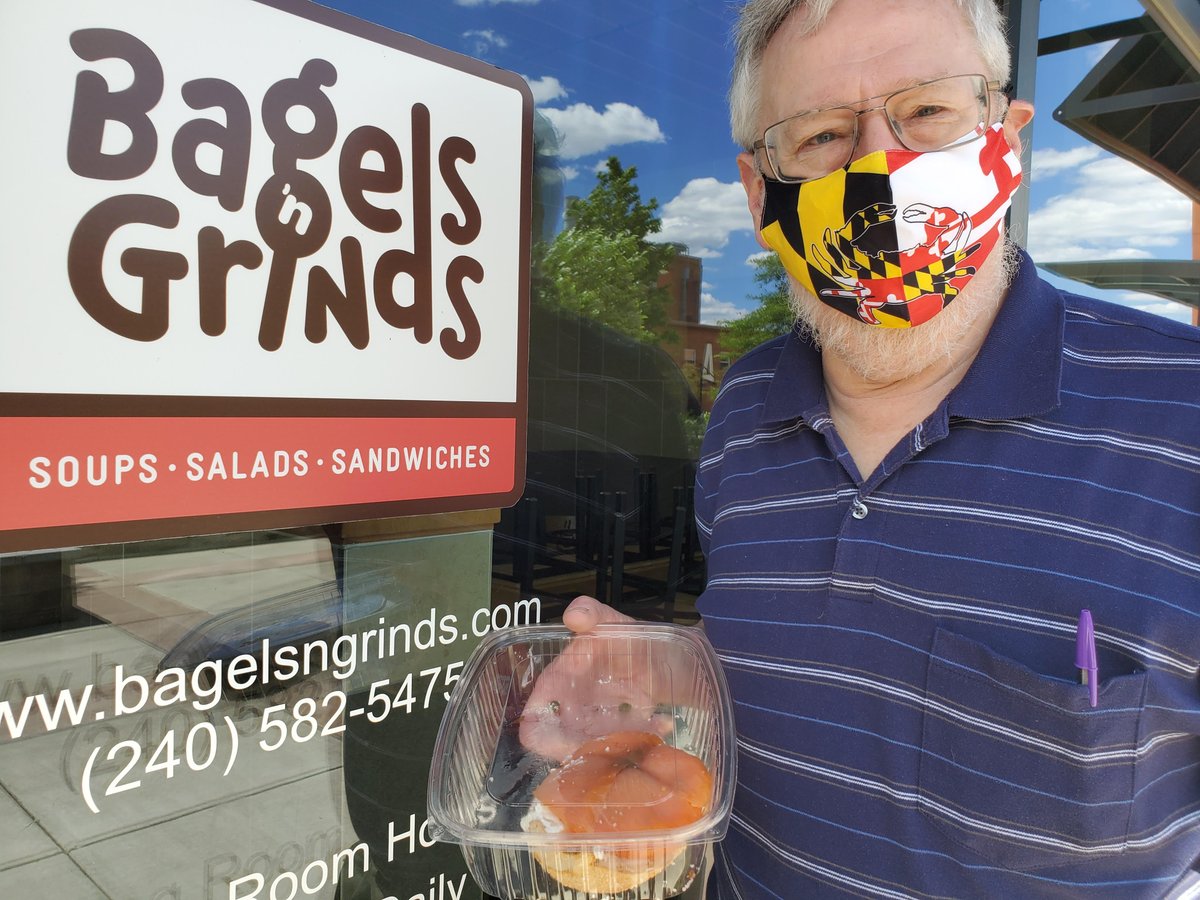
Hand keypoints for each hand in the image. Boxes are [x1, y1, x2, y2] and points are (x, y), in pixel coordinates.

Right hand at [519, 597, 674, 761]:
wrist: (667, 655)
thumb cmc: (630, 637)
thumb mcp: (612, 622)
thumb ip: (593, 613)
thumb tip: (573, 615)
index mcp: (559, 681)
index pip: (535, 715)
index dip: (542, 734)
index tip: (568, 741)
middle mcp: (572, 706)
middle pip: (559, 743)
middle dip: (581, 751)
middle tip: (611, 745)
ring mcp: (596, 722)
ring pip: (590, 748)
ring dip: (612, 748)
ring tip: (642, 734)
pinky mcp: (618, 732)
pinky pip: (620, 745)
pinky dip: (640, 739)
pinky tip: (663, 723)